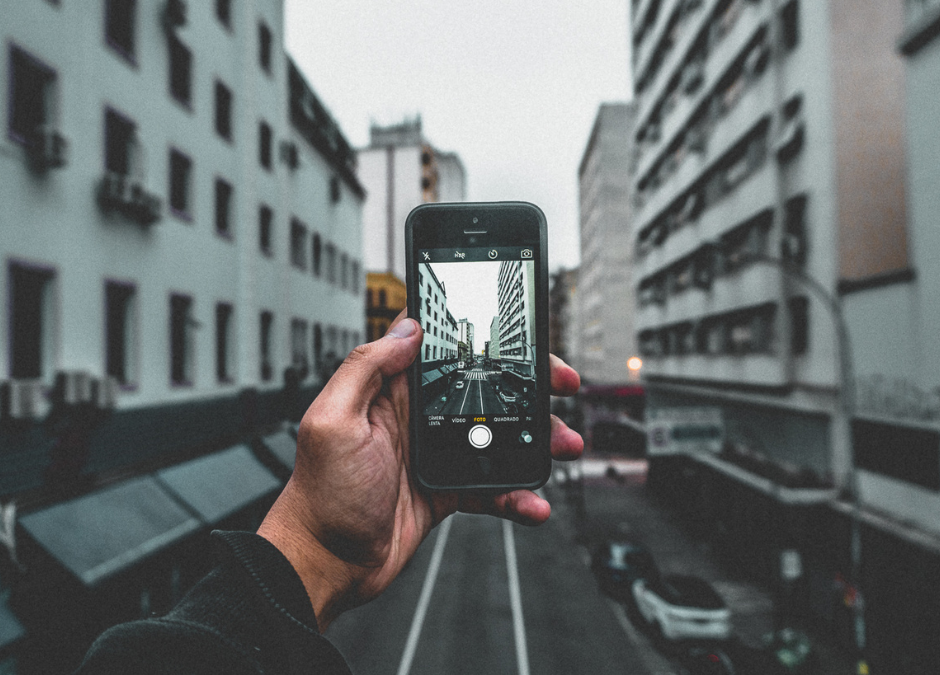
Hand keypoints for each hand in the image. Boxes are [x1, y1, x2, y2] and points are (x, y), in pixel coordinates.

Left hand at [257, 313, 581, 629]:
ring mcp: (436, 452)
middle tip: (562, 385)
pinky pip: (492, 484)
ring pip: (498, 434)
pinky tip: (532, 502)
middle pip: (484, 386)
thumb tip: (406, 329)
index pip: (442, 347)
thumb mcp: (333, 420)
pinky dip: (516, 494)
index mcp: (391, 391)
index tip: (521, 336)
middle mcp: (417, 416)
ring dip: (536, 438)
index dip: (483, 335)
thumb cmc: (320, 495)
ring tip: (564, 445)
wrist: (327, 563)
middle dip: (528, 384)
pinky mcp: (448, 488)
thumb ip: (366, 368)